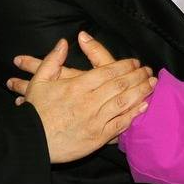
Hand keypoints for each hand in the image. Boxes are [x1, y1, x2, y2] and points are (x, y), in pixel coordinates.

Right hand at [7, 32, 155, 161]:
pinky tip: (143, 106)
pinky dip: (133, 114)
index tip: (135, 62)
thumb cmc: (35, 111)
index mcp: (77, 86)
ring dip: (140, 92)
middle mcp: (89, 101)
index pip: (108, 72)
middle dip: (137, 76)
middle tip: (149, 71)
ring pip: (123, 102)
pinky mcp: (97, 137)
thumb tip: (63, 42)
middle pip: (119, 85)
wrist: (31, 141)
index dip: (125, 66)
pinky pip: (120, 124)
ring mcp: (95, 120)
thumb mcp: (39, 81)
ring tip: (152, 84)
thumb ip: (53, 60)